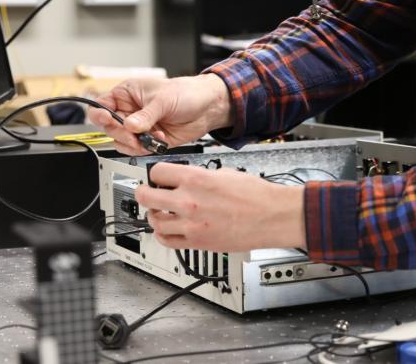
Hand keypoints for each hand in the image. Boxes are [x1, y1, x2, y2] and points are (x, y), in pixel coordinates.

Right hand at [88, 74, 232, 154]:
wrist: (208, 107)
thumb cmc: (187, 93)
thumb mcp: (164, 100)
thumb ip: (145, 115)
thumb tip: (129, 126)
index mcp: (127, 94)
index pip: (101, 105)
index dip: (100, 114)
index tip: (109, 120)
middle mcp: (129, 111)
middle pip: (109, 128)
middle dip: (122, 133)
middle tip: (136, 134)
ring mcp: (138, 126)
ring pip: (121, 142)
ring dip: (134, 144)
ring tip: (151, 137)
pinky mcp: (148, 140)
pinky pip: (136, 150)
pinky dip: (145, 149)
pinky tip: (159, 141)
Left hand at [137, 162, 306, 251]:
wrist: (271, 216)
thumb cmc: (256, 195)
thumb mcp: (226, 173)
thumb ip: (201, 175)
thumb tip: (188, 178)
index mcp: (196, 178)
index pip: (157, 173)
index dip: (155, 174)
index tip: (157, 178)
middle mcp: (188, 201)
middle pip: (146, 197)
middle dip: (144, 193)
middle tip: (147, 192)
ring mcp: (190, 224)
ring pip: (154, 221)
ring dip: (154, 215)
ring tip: (160, 212)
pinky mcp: (197, 242)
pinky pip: (166, 240)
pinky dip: (162, 235)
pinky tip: (168, 229)